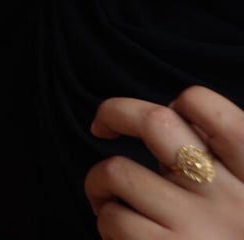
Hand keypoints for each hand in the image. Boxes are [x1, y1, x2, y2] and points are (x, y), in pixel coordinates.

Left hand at [86, 86, 243, 238]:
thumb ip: (225, 164)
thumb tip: (177, 117)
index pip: (214, 111)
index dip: (183, 100)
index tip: (167, 114)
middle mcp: (228, 198)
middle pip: (155, 122)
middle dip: (114, 112)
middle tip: (101, 125)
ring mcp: (195, 228)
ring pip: (117, 171)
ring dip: (100, 182)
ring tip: (108, 198)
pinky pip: (113, 219)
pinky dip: (106, 222)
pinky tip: (121, 235)